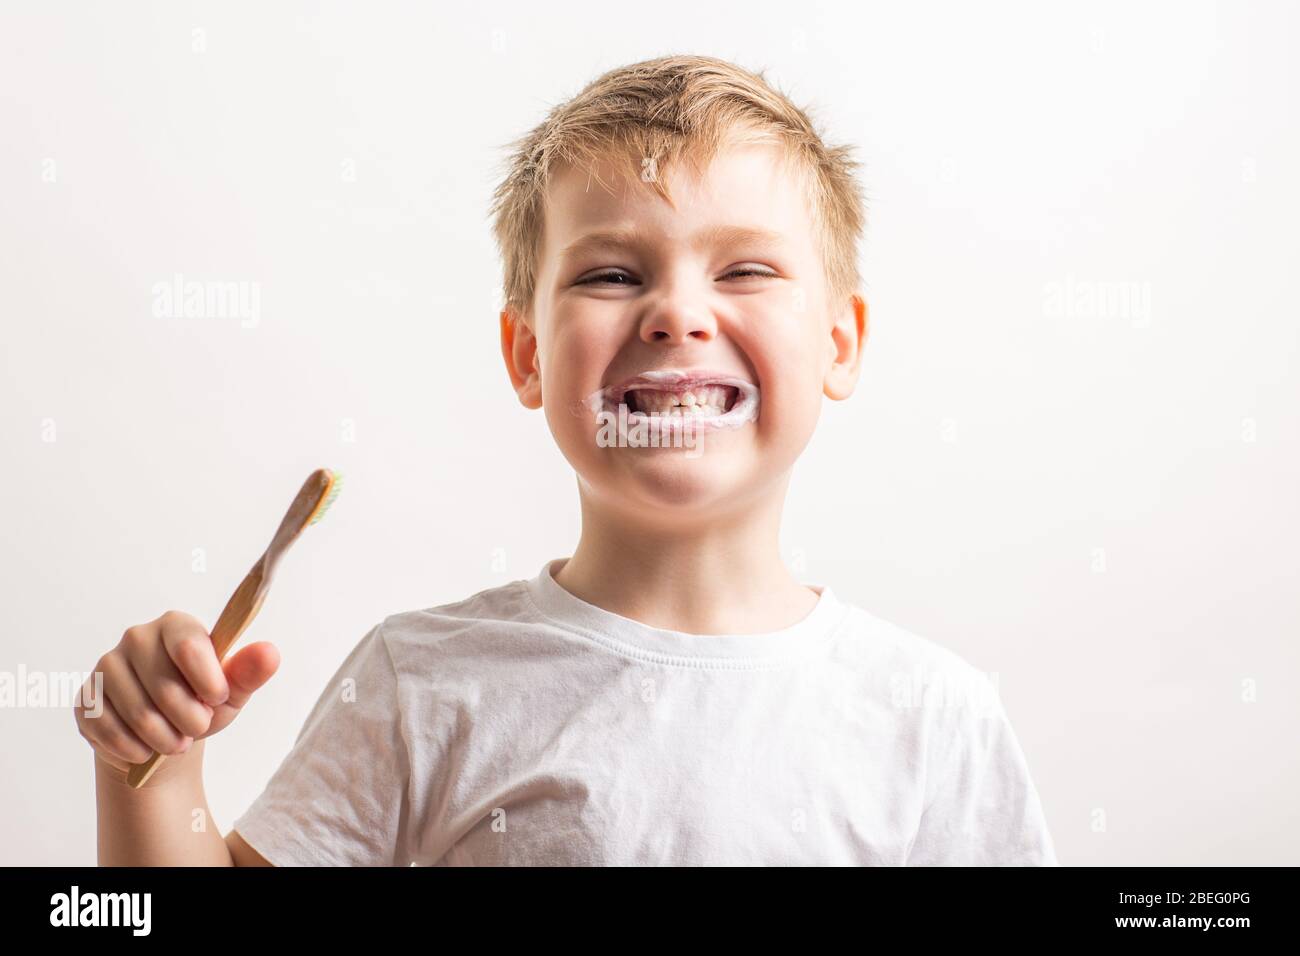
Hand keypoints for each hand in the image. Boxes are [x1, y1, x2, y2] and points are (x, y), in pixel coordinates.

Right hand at [74, 610, 279, 778]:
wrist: (163, 735)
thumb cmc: (201, 704)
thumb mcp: (232, 692)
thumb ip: (249, 672)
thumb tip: (270, 653)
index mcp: (176, 625)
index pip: (189, 645)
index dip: (208, 680)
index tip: (218, 698)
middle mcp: (137, 637)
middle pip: (164, 685)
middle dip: (190, 719)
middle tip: (198, 728)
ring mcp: (106, 666)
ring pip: (139, 713)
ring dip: (165, 739)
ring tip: (176, 742)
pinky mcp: (86, 698)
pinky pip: (110, 730)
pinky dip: (136, 749)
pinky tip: (146, 749)